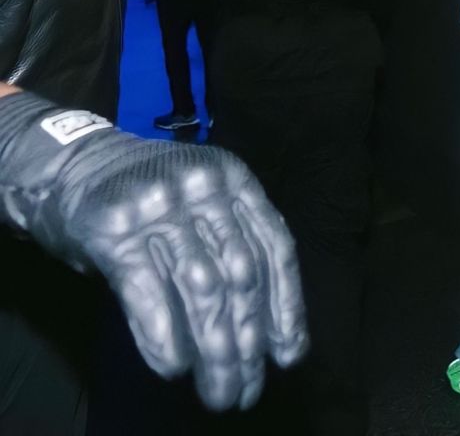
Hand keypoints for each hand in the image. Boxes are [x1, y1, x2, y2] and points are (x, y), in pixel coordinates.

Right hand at [0, 93, 306, 409]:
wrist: (74, 166)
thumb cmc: (149, 195)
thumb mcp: (204, 198)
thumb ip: (235, 240)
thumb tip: (271, 328)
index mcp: (232, 176)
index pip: (274, 245)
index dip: (286, 305)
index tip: (288, 355)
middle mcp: (200, 184)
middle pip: (239, 275)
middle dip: (248, 342)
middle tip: (246, 390)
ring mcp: (156, 205)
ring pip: (201, 290)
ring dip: (213, 353)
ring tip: (218, 392)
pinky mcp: (114, 230)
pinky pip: (147, 296)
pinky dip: (164, 340)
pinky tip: (173, 369)